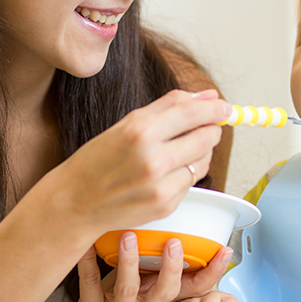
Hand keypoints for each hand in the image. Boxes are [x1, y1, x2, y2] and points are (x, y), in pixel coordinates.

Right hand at [57, 89, 229, 233]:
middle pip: (206, 137)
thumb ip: (170, 105)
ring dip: (201, 151)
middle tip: (205, 125)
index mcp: (141, 131)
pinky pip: (192, 181)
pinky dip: (187, 172)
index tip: (225, 107)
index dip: (215, 109)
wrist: (76, 201)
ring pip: (204, 160)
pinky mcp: (166, 205)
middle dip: (211, 129)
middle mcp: (153, 159)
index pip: (193, 113)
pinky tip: (168, 170)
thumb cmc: (99, 158)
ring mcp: (161, 186)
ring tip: (180, 148)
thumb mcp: (127, 122)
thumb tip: (208, 96)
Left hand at [73, 234, 233, 301]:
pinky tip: (89, 243)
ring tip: (129, 237)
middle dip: (172, 269)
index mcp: (160, 293)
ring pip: (127, 290)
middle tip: (174, 243)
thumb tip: (176, 211)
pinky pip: (90, 283)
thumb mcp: (146, 275)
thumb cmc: (118, 289)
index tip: (224, 250)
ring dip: (130, 262)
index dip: (213, 272)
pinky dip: (89, 261)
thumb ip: (161, 254)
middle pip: (167, 292)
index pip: (195, 287)